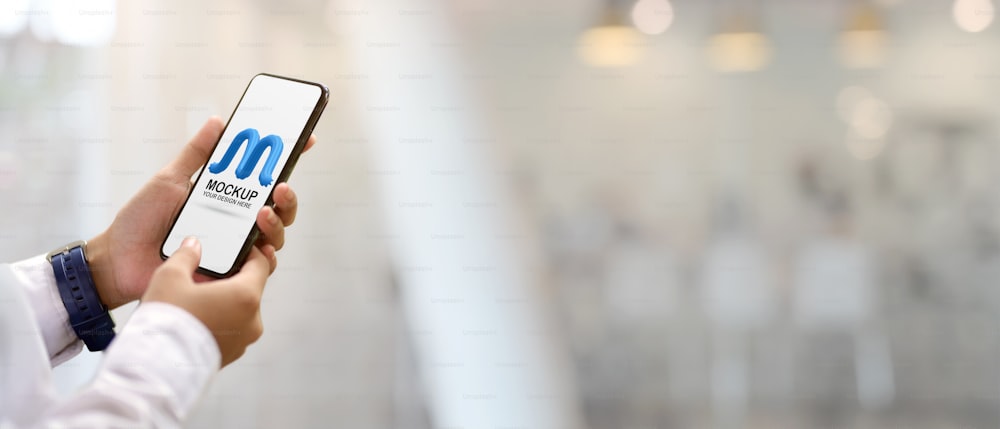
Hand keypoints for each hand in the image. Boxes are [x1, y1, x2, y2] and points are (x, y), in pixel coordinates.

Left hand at [87, 117, 315, 308]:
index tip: (304, 140)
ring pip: (276, 237)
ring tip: (263, 214)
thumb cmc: (141, 220)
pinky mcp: (230, 274)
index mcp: (227, 198)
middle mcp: (236, 223)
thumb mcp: (170, 179)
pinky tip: (260, 248)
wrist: (118, 260)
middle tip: (280, 187)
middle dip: (288, 196)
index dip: (288, 160)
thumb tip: (219, 121)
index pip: (264, 179)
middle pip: (279, 209)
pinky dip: (265, 257)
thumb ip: (197, 153)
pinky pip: (260, 269)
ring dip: (277, 223)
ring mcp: (235, 249)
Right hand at [143, 237, 275, 366]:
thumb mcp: (170, 277)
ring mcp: (243, 341)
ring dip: (225, 301)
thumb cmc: (165, 322)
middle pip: (250, 289)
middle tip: (210, 272)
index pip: (261, 265)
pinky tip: (196, 317)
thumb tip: (193, 244)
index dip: (250, 252)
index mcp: (245, 296)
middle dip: (232, 278)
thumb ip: (186, 255)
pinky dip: (219, 321)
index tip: (238, 247)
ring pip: (240, 311)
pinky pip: (231, 330)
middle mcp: (252, 321)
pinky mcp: (231, 356)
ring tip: (198, 296)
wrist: (154, 369)